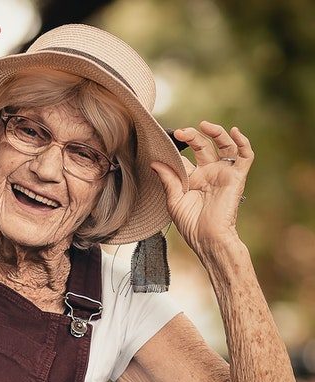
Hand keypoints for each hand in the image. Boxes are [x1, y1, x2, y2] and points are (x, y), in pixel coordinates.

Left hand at [150, 121, 253, 256]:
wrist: (207, 237)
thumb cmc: (190, 223)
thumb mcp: (174, 199)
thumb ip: (167, 179)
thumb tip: (154, 162)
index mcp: (192, 178)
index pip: (185, 155)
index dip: (176, 147)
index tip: (163, 142)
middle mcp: (208, 172)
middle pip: (203, 146)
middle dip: (192, 137)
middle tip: (181, 132)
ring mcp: (223, 173)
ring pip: (224, 145)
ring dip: (217, 133)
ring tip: (204, 125)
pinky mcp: (236, 177)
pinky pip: (245, 156)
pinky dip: (243, 142)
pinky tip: (235, 132)